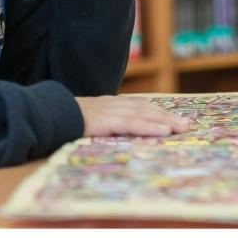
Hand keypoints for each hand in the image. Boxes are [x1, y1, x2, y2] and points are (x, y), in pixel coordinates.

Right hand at [76, 95, 191, 136]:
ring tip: (182, 127)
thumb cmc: (66, 120)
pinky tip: (164, 131)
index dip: (157, 111)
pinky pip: (134, 124)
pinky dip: (151, 127)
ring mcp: (112, 111)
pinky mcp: (108, 121)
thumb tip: (115, 133)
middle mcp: (115, 104)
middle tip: (187, 124)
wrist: (51, 114)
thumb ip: (103, 124)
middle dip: (168, 116)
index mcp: (111, 104)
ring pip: (145, 114)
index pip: (140, 105)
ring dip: (166, 120)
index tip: (173, 118)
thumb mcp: (89, 121)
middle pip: (147, 108)